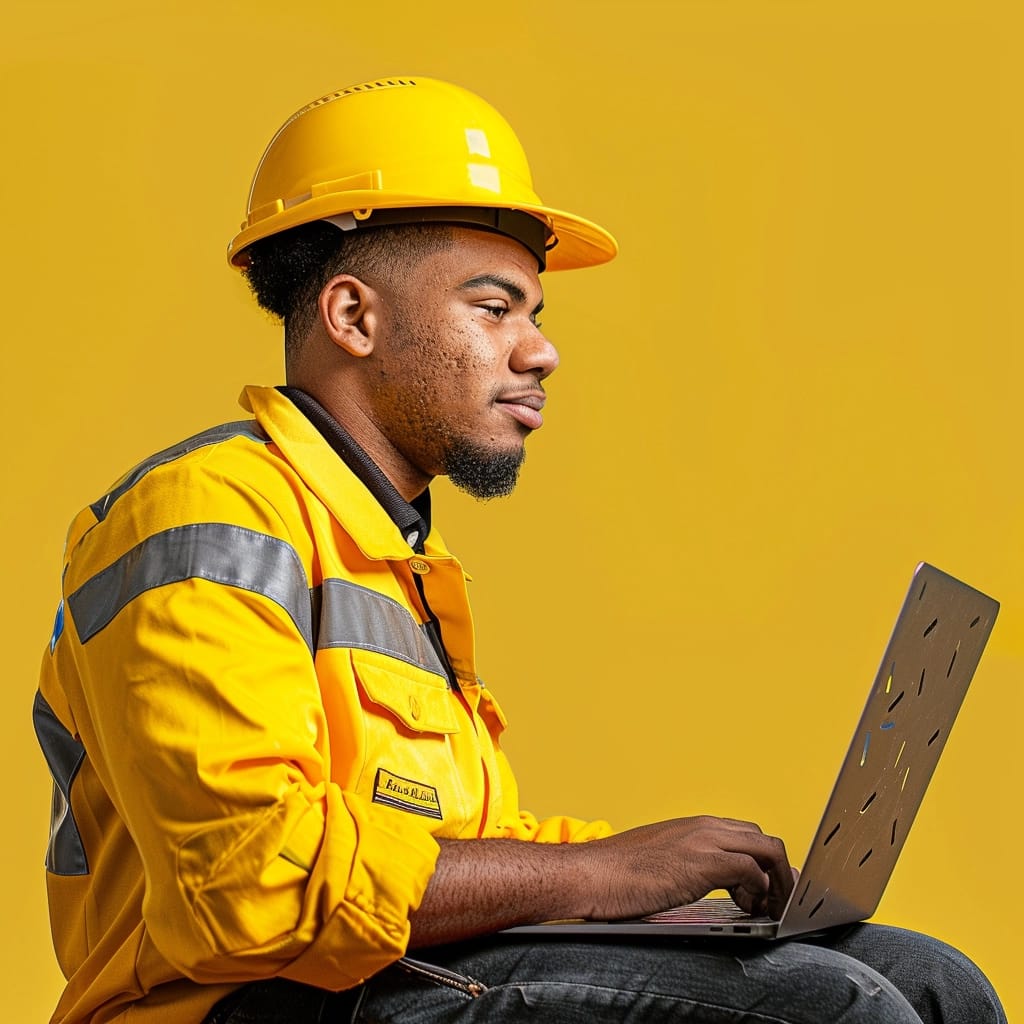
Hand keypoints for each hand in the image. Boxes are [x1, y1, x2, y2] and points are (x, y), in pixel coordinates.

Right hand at [577, 815, 794, 920]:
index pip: (746, 834)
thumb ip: (685, 862)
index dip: (762, 863)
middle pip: (764, 839)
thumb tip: (698, 880)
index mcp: (693, 826)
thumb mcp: (658, 859)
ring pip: (768, 850)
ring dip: (776, 883)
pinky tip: (744, 908)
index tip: (762, 890)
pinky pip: (752, 870)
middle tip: (770, 903)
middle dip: (777, 872)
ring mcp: (705, 842)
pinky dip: (759, 892)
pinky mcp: (703, 863)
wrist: (590, 874)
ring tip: (765, 910)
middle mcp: (704, 827)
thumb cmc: (615, 874)